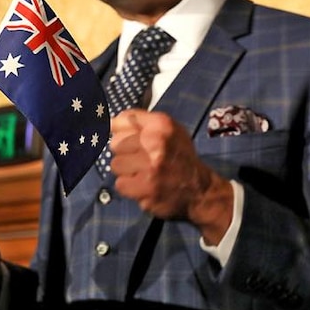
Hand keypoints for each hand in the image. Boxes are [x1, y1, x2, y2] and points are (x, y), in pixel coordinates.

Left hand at [108, 109, 232, 243]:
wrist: (200, 190)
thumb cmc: (179, 157)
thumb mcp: (169, 131)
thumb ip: (140, 122)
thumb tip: (109, 122)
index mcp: (161, 125)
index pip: (124, 119)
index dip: (120, 130)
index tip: (126, 139)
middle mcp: (156, 142)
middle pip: (115, 143)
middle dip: (125, 153)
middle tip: (140, 160)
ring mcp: (151, 166)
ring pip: (115, 164)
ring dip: (126, 172)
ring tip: (143, 173)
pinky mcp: (146, 188)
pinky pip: (120, 184)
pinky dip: (129, 187)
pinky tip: (143, 186)